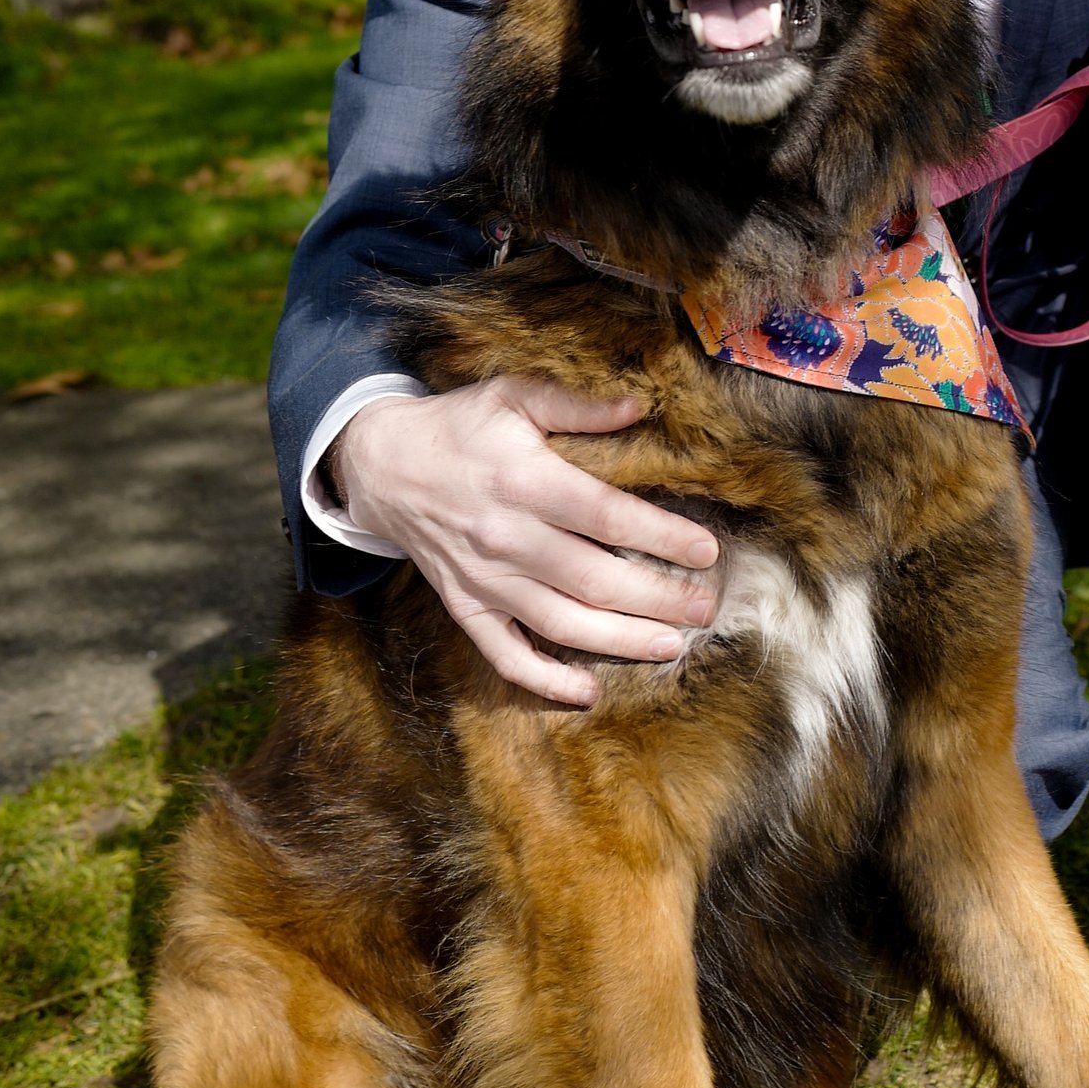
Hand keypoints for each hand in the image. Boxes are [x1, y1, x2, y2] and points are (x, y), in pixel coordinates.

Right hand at [331, 380, 721, 708]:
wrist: (382, 466)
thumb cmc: (459, 428)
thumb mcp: (512, 397)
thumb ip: (577, 406)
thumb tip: (638, 406)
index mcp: (524, 481)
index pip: (605, 516)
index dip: (660, 537)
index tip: (706, 551)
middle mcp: (506, 537)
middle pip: (594, 578)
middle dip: (658, 598)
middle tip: (705, 609)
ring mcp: (484, 579)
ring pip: (561, 623)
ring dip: (620, 641)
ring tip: (670, 647)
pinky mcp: (466, 607)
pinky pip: (505, 655)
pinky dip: (545, 680)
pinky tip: (587, 691)